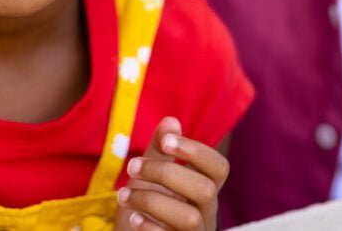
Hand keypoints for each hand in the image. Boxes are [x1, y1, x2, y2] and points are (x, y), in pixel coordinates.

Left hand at [114, 117, 228, 229]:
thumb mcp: (150, 172)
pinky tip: (134, 218)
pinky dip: (151, 228)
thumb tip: (171, 122)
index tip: (166, 142)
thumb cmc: (146, 204)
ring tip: (122, 195)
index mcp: (203, 188)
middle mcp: (206, 214)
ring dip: (150, 200)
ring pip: (190, 218)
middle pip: (206, 190)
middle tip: (132, 167)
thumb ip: (160, 147)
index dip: (197, 151)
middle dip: (164, 173)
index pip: (219, 167)